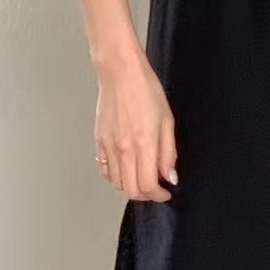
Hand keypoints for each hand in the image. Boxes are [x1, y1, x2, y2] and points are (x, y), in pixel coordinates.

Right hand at [93, 46, 177, 201]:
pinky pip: (104, 169)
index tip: (165, 192)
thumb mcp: (167, 120)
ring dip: (130, 187)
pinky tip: (125, 170)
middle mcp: (124, 149)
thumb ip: (168, 152)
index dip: (158, 195)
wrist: (120, 74)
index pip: (148, 185)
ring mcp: (109, 146)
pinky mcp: (99, 141)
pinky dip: (115, 177)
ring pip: (116, 183)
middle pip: (130, 189)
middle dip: (145, 195)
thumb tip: (170, 176)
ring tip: (141, 179)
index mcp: (144, 144)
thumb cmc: (145, 90)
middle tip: (155, 189)